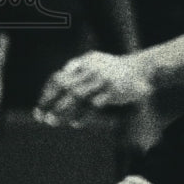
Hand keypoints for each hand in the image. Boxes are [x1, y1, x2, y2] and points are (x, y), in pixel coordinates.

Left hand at [34, 51, 152, 126]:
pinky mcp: (112, 90)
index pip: (59, 76)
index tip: (39, 107)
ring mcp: (102, 79)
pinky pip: (93, 104)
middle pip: (64, 85)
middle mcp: (91, 68)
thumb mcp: (96, 61)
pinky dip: (83, 115)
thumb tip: (60, 73)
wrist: (143, 69)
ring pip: (76, 95)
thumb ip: (79, 65)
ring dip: (62, 109)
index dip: (46, 92)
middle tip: (40, 116)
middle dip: (49, 101)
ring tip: (52, 121)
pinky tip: (76, 123)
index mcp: (84, 62)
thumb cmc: (116, 69)